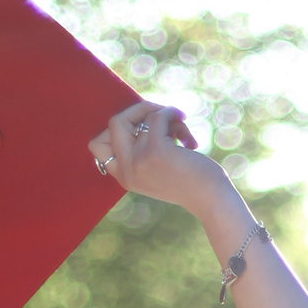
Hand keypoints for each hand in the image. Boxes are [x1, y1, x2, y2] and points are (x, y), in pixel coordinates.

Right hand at [88, 96, 220, 207]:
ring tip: (181, 128)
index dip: (118, 128)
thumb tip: (143, 109)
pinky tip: (184, 121)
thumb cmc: (191, 180)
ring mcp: (139, 161)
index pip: (97, 144)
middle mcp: (126, 170)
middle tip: (160, 116)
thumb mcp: (158, 168)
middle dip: (138, 111)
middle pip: (114, 123)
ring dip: (165, 114)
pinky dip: (171, 112)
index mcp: (124, 177)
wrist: (211, 198)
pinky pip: (157, 116)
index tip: (143, 128)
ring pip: (142, 116)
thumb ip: (143, 148)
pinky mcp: (156, 151)